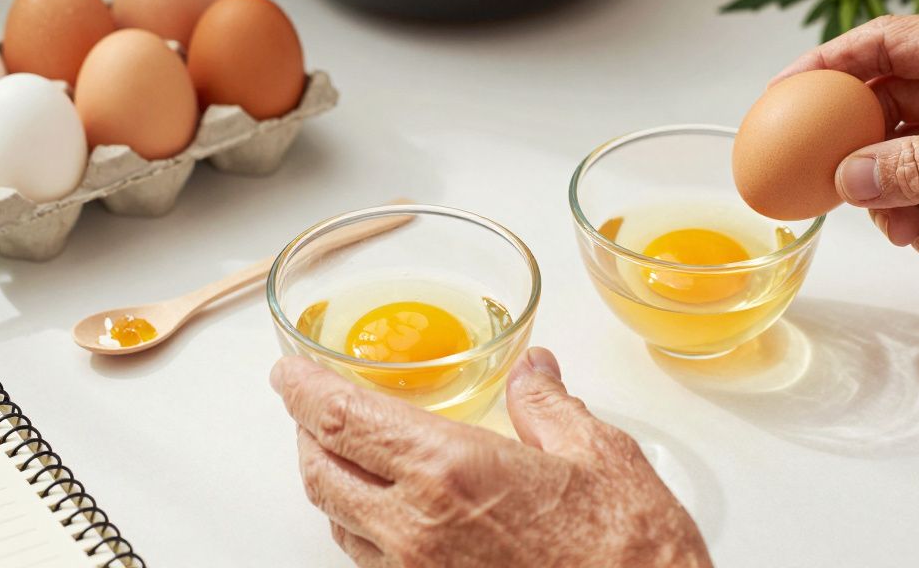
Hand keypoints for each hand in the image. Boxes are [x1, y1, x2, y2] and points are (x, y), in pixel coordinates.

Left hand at [270, 350, 710, 567]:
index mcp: (450, 471)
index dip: (302, 390)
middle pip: (320, 473)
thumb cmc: (629, 550)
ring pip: (338, 523)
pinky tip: (386, 509)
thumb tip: (534, 369)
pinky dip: (361, 526)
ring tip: (342, 449)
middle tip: (308, 402)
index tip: (289, 369)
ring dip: (330, 480)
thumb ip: (548, 403)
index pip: (341, 420)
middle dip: (304, 431)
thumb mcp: (599, 454)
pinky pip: (371, 561)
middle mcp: (417, 528)